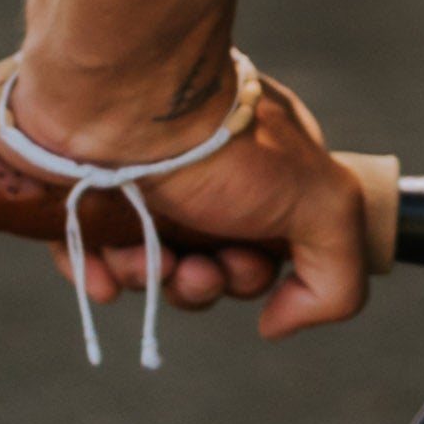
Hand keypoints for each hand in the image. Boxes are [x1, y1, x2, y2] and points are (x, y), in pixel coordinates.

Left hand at [0, 60, 372, 340]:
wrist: (119, 98)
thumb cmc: (220, 146)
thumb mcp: (320, 203)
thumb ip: (337, 276)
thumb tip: (278, 324)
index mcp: (264, 169)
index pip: (265, 248)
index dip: (251, 275)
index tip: (237, 264)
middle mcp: (205, 174)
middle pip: (205, 264)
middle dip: (200, 284)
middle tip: (190, 267)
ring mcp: (143, 180)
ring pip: (147, 264)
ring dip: (148, 279)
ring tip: (138, 260)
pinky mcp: (85, 189)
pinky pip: (88, 252)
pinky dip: (97, 274)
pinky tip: (103, 274)